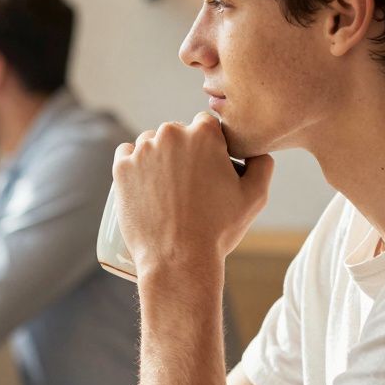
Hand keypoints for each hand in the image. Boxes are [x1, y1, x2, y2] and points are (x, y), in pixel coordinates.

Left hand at [112, 113, 273, 277]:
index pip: (206, 125)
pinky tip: (142, 179)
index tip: (207, 164)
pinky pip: (125, 154)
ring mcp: (143, 151)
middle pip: (177, 133)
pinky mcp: (121, 168)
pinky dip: (133, 163)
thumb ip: (262, 163)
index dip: (209, 145)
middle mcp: (171, 134)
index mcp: (205, 134)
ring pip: (150, 143)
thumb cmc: (218, 229)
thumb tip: (255, 150)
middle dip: (183, 151)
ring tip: (167, 187)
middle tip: (188, 183)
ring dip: (157, 156)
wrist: (178, 259)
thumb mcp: (255, 196)